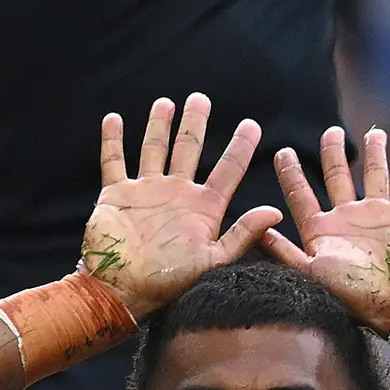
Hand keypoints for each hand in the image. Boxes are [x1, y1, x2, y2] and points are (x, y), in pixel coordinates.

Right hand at [81, 94, 280, 317]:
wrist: (121, 291)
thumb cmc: (168, 282)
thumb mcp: (213, 260)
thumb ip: (243, 234)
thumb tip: (276, 211)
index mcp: (203, 208)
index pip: (227, 170)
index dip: (240, 147)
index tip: (252, 125)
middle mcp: (176, 194)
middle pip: (189, 149)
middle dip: (195, 123)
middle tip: (202, 99)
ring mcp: (146, 191)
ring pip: (154, 149)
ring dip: (159, 126)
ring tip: (166, 103)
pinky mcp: (116, 195)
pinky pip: (114, 161)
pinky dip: (113, 140)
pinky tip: (114, 119)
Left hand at [267, 126, 389, 331]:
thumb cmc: (356, 294)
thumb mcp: (311, 272)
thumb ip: (285, 252)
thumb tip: (258, 232)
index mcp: (324, 231)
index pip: (301, 195)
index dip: (290, 174)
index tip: (282, 151)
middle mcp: (350, 219)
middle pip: (338, 176)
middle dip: (333, 153)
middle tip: (330, 131)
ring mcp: (380, 215)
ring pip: (376, 174)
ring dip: (376, 154)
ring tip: (375, 134)